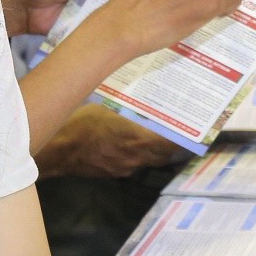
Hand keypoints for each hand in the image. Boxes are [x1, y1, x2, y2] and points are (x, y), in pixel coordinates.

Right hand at [35, 106, 188, 178]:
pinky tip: (129, 142)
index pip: (175, 142)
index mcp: (140, 138)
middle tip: (180, 124)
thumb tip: (144, 83)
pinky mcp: (113, 172)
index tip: (199, 126)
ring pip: (150, 159)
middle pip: (165, 152)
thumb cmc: (81, 121)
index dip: (188, 135)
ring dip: (155, 148)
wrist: (56, 150)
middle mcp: (138, 156)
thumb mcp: (107, 101)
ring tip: (157, 131)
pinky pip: (132, 163)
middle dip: (174, 141)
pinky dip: (136, 153)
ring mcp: (125, 167)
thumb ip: (129, 97)